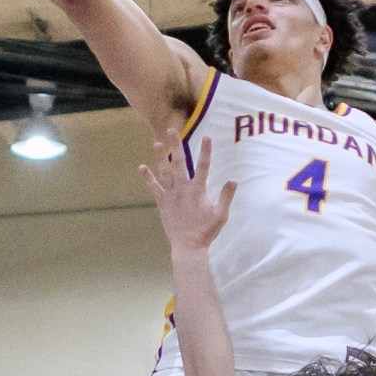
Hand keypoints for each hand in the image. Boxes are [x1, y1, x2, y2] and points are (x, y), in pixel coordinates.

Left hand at [140, 133, 233, 255]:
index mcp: (198, 191)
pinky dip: (148, 178)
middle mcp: (182, 189)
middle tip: (172, 129)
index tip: (207, 136)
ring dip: (161, 157)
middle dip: (176, 145)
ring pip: (164, 172)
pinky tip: (141, 167)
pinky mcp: (162, 203)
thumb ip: (226, 196)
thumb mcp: (221, 215)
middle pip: (179, 162)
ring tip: (157, 143)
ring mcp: (170, 195)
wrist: (188, 246)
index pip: (204, 166)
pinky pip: (153, 188)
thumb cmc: (206, 231)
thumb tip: (234, 179)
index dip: (206, 151)